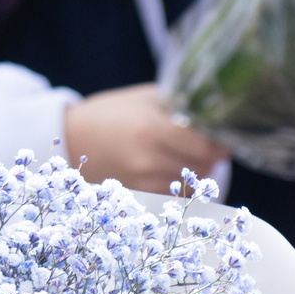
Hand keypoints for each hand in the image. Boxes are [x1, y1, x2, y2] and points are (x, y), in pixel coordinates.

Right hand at [61, 84, 221, 194]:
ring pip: (188, 185)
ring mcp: (140, 179)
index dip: (219, 145)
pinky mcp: (135, 193)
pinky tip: (173, 172)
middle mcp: (148, 157)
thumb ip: (178, 104)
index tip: (223, 140)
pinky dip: (179, 186)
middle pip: (200, 168)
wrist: (71, 137)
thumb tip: (215, 115)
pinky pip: (171, 195)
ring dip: (196, 174)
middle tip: (210, 149)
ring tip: (190, 159)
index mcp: (152, 127)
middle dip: (210, 160)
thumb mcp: (144, 98)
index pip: (204, 147)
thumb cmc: (111, 112)